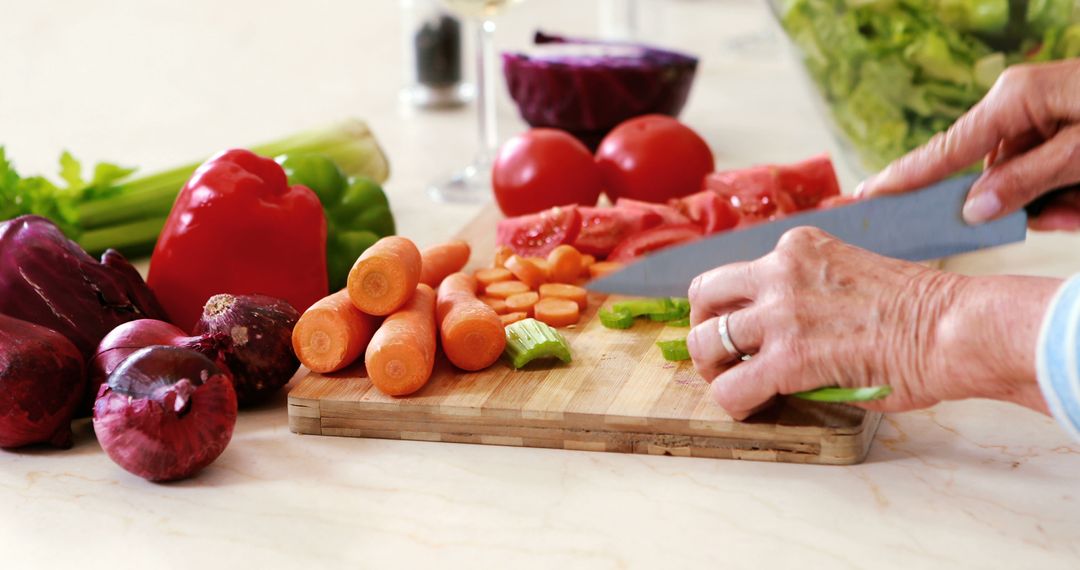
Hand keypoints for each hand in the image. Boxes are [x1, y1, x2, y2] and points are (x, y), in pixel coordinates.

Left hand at [686, 226, 1058, 419]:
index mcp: (798, 247)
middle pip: (703, 294)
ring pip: (704, 340)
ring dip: (712, 368)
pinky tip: (754, 407)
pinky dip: (733, 403)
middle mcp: (780, 270)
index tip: (740, 327)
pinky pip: (730, 388)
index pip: (736, 271)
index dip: (731, 305)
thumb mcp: (851, 272)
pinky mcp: (788, 358)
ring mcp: (780, 312)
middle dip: (704, 326)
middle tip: (722, 354)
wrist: (955, 328)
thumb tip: (785, 329)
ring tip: (735, 383)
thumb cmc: (922, 310)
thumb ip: (811, 289)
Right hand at [857, 59, 1079, 229]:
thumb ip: (1026, 180)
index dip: (904, 179)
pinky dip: (1069, 197)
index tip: (865, 196)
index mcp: (1013, 98)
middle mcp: (1019, 107)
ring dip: (1055, 204)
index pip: (946, 150)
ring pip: (1025, 183)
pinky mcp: (1062, 130)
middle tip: (1064, 213)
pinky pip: (1048, 177)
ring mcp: (1041, 118)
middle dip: (1024, 204)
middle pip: (993, 175)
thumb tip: (973, 210)